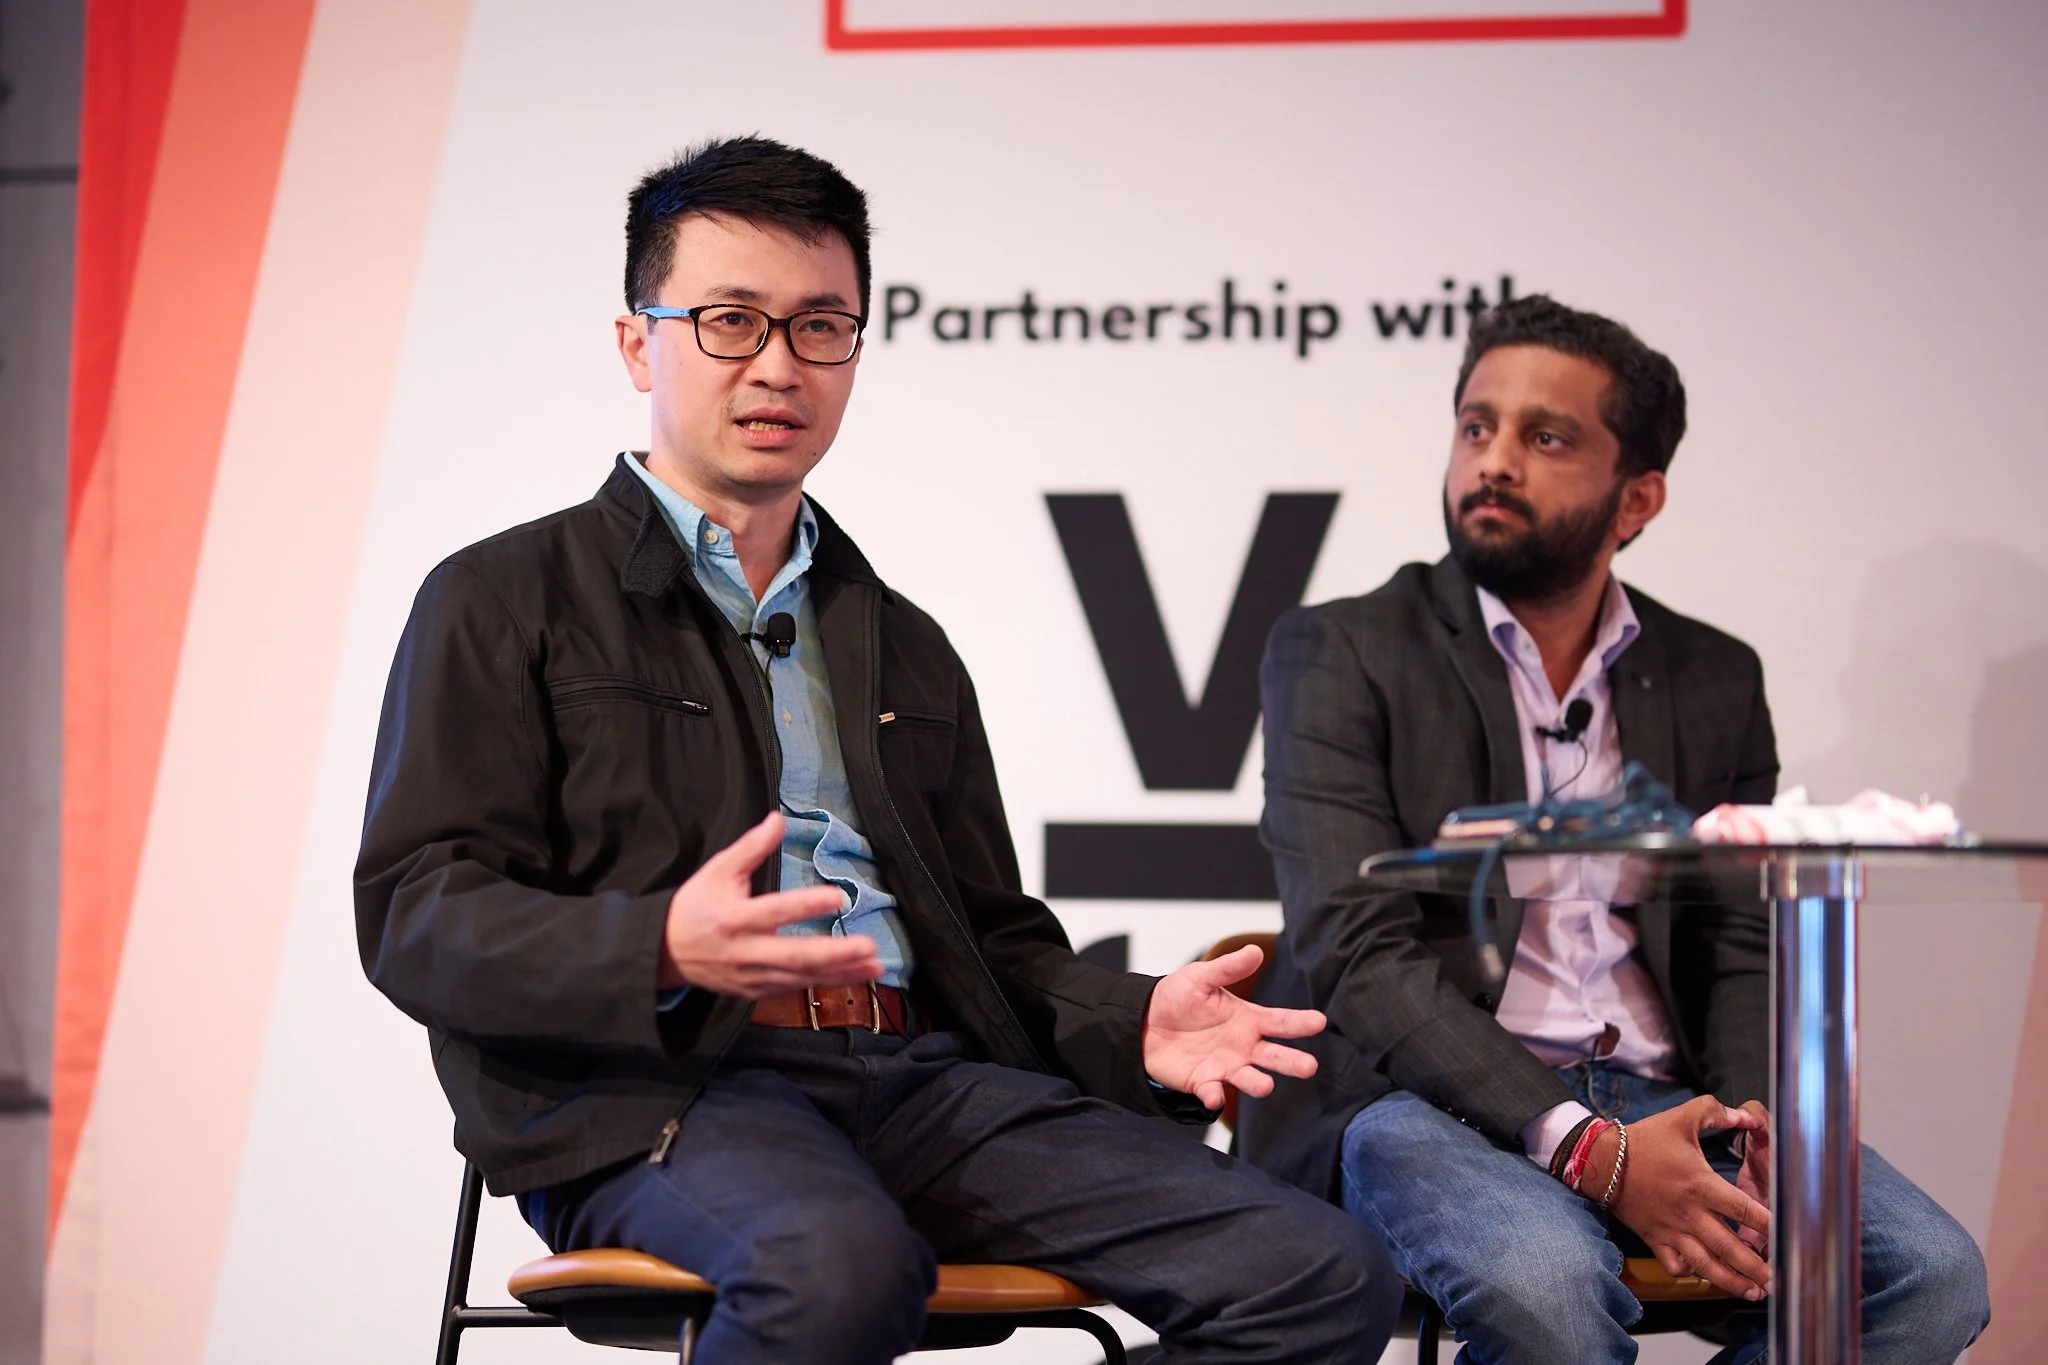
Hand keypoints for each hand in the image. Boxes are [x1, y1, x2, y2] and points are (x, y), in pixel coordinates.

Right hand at [659, 812, 882, 997]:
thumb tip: (778, 818)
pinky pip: (797, 988)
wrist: (665, 953)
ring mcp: (752, 976)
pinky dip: (828, 983)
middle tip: (869, 945)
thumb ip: (750, 848)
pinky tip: (856, 976)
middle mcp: (746, 951)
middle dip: (834, 953)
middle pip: (794, 955)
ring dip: (841, 972)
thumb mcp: (717, 871)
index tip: (838, 896)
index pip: (775, 911)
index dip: (806, 905)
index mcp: (735, 918)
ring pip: (802, 976)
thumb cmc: (695, 907)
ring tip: (875, 965)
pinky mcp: (757, 991)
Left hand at [1139, 945, 1323, 1110]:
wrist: (1144, 1022)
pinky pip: (1212, 1092)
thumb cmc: (1177, 997)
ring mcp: (1226, 1066)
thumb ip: (1228, 968)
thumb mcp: (1201, 977)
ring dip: (1258, 1083)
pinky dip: (1214, 1096)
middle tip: (1310, 1067)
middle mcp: (1244, 1046)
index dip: (1300, 1022)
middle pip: (1275, 1056)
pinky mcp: (1203, 1082)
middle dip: (1292, 1062)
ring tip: (1266, 1085)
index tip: (1320, 1021)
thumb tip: (1256, 951)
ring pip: (1250, 1079)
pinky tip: (1213, 1095)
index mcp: (1248, 1019)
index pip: (1280, 1021)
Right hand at [1597, 1095, 1772, 1300]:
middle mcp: (1690, 1214)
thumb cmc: (1644, 1140)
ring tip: (1755, 1292)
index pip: (1744, 1211)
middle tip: (1779, 1279)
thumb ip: (1717, 1112)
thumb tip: (1747, 1117)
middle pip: (1730, 1248)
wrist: (1602, 1160)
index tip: (1787, 1236)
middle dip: (1757, 1268)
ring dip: (1733, 1282)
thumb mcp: (1682, 1117)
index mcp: (1701, 1185)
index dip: (1770, 1225)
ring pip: (1707, 1265)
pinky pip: (1676, 1266)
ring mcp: (1672, 1231)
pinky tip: (1707, 1275)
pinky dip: (1692, 1274)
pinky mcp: (1656, 1239)